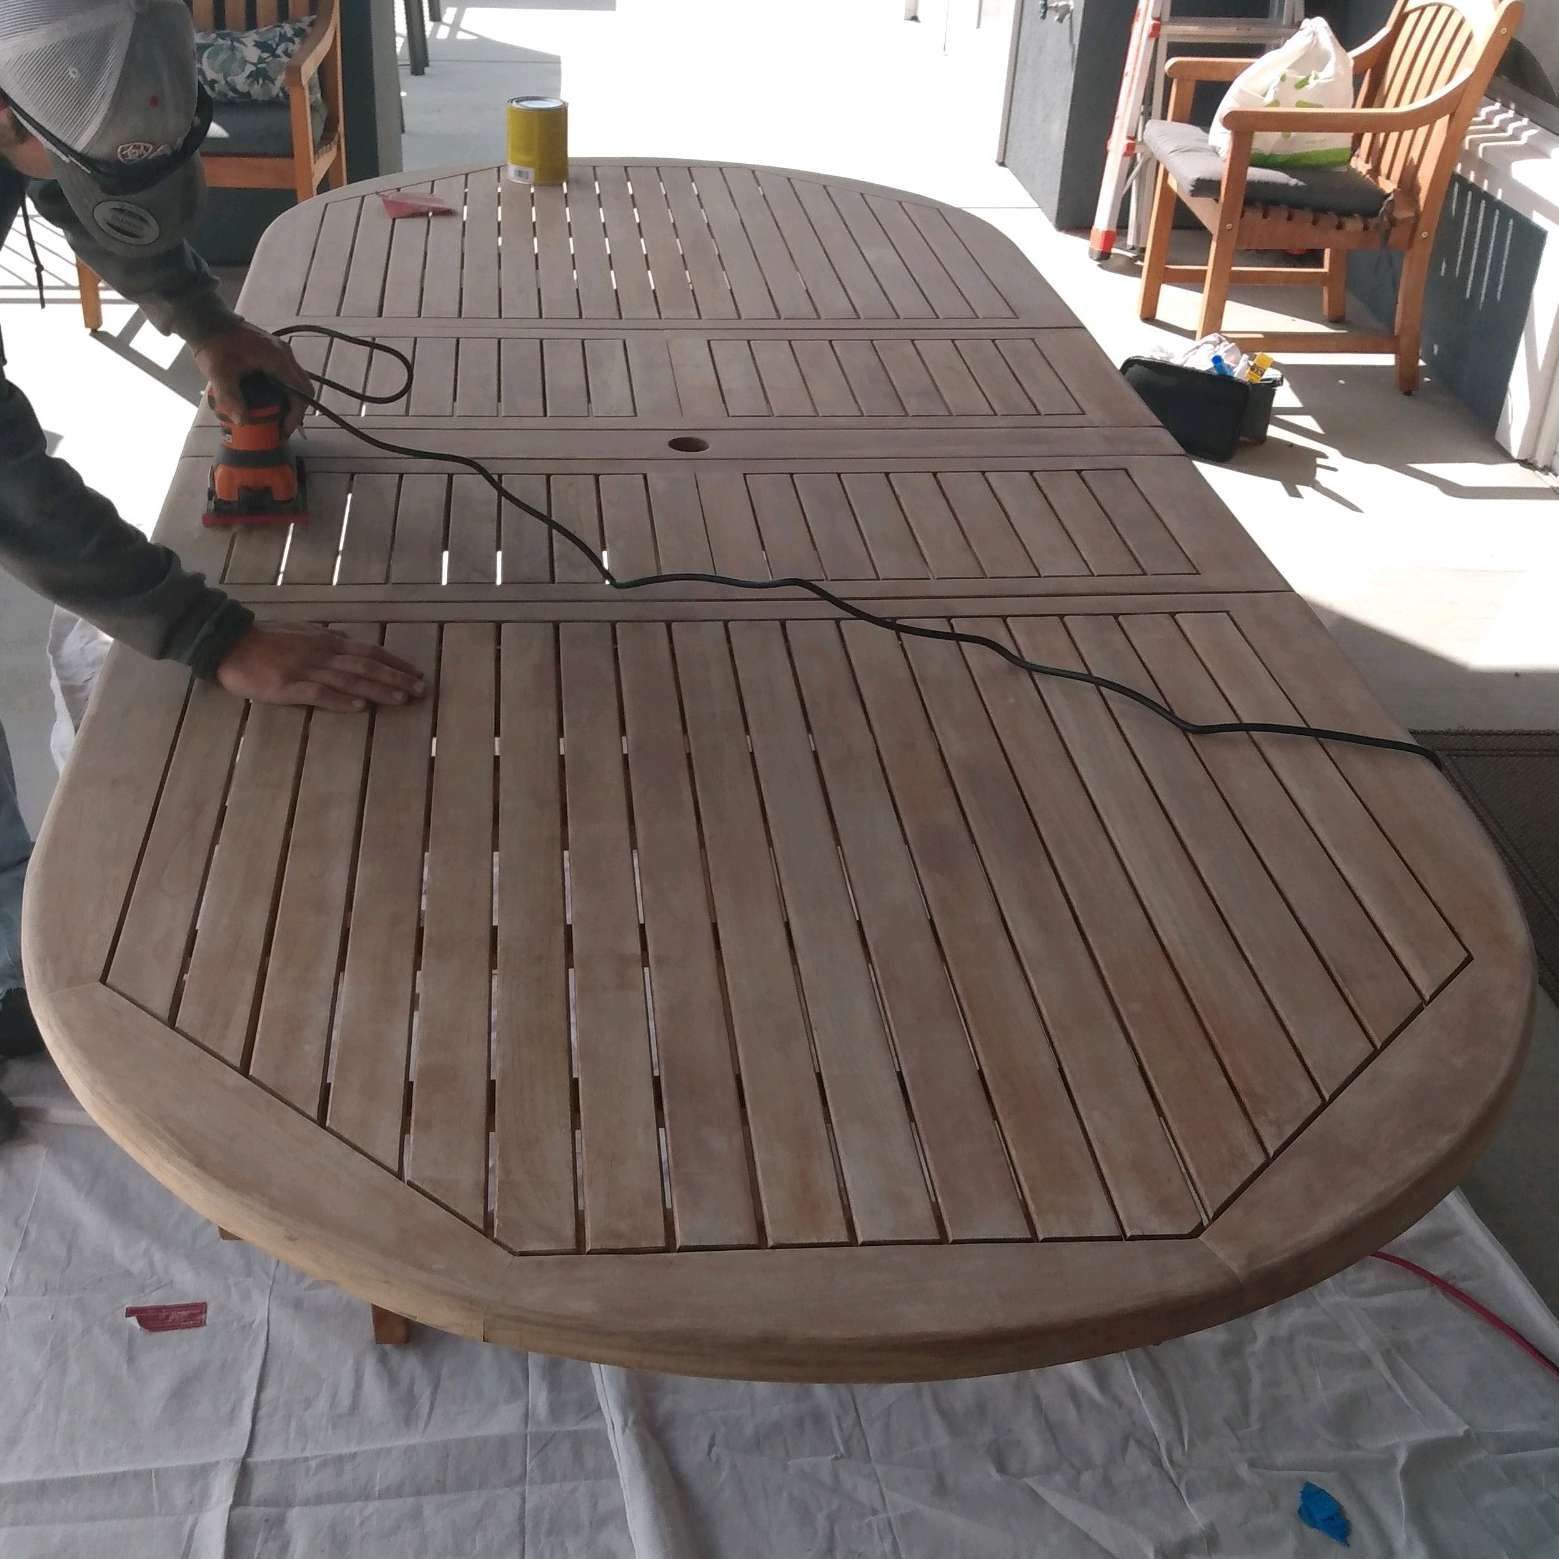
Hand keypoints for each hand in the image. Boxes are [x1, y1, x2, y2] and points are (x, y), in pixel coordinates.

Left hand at [192, 320, 312, 435]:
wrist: (209, 322)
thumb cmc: (215, 346)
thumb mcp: (219, 374)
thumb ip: (231, 397)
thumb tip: (243, 422)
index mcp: (278, 360)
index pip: (300, 393)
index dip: (295, 416)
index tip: (283, 431)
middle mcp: (285, 355)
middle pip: (303, 389)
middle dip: (295, 411)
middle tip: (281, 427)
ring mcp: (281, 353)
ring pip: (297, 383)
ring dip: (290, 402)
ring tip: (275, 417)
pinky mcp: (274, 353)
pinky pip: (288, 377)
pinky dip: (284, 392)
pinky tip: (269, 401)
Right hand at [217, 624, 425, 712]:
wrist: (228, 642)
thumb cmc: (265, 639)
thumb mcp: (302, 632)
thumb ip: (327, 639)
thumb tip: (351, 644)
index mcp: (327, 642)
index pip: (370, 651)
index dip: (395, 662)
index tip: (417, 673)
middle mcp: (323, 654)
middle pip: (367, 665)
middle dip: (397, 677)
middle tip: (422, 690)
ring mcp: (306, 670)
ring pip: (350, 679)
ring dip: (379, 689)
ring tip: (402, 699)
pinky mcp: (288, 687)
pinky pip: (319, 694)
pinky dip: (341, 700)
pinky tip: (361, 707)